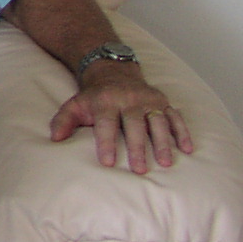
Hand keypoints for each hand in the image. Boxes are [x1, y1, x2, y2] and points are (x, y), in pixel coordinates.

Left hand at [49, 63, 194, 173]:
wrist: (113, 72)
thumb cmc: (93, 97)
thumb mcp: (74, 105)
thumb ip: (63, 121)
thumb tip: (55, 139)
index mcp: (105, 101)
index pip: (106, 124)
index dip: (106, 143)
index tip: (108, 163)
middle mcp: (129, 100)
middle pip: (134, 125)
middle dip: (137, 147)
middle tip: (140, 169)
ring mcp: (148, 100)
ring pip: (157, 121)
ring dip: (162, 142)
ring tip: (165, 163)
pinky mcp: (163, 101)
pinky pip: (176, 117)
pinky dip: (183, 132)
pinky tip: (188, 149)